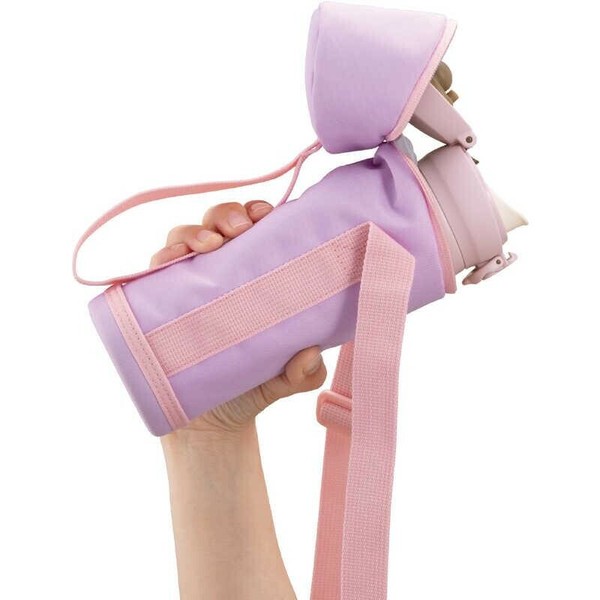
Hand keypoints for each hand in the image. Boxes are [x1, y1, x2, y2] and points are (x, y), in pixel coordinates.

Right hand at [150, 200, 326, 435]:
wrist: (213, 423)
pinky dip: (159, 258)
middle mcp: (217, 272)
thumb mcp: (287, 379)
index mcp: (250, 275)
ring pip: (182, 238)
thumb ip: (304, 371)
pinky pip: (152, 271)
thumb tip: (310, 354)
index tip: (267, 215)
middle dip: (226, 215)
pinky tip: (171, 260)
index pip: (252, 229)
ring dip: (193, 231)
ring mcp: (186, 286)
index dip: (256, 212)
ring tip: (211, 245)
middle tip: (241, 230)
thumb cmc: (253, 385)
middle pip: (216, 224)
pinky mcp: (158, 304)